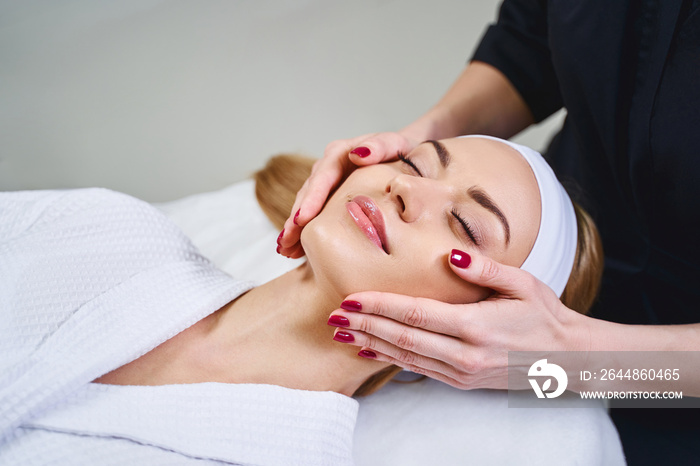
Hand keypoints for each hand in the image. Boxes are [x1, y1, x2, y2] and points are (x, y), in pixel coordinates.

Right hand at [277, 132, 419, 257]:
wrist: (405, 154)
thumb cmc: (402, 151)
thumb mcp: (395, 144)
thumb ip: (379, 146)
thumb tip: (358, 154)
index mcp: (342, 153)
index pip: (323, 176)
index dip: (311, 199)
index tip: (302, 219)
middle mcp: (329, 166)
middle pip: (308, 193)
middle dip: (296, 219)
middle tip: (287, 241)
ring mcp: (327, 183)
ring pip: (305, 205)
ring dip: (294, 228)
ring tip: (285, 249)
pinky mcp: (329, 197)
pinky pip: (313, 214)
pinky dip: (303, 231)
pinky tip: (294, 250)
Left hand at [327, 249, 591, 389]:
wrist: (567, 359)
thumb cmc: (545, 316)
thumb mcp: (523, 284)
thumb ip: (485, 270)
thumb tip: (450, 256)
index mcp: (476, 327)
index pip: (416, 314)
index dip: (380, 307)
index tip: (351, 300)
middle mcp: (464, 354)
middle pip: (403, 338)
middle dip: (365, 326)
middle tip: (333, 317)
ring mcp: (462, 372)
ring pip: (406, 357)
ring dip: (372, 343)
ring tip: (342, 333)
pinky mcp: (461, 381)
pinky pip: (419, 369)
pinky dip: (391, 359)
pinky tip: (372, 350)